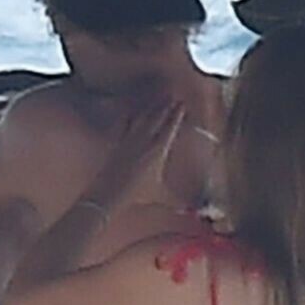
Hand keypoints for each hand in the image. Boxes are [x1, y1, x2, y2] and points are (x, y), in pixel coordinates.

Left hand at [85, 99, 185, 215]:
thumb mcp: (160, 195)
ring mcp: (130, 139)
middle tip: (172, 96)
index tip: (182, 104)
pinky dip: (130, 116)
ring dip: (151, 108)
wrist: (110, 194)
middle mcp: (144, 141)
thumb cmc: (137, 195)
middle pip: (157, 118)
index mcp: (157, 150)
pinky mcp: (118, 142)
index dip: (176, 115)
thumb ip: (178, 200)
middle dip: (166, 106)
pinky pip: (125, 124)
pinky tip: (131, 111)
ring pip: (143, 118)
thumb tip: (194, 209)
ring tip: (157, 99)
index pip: (170, 127)